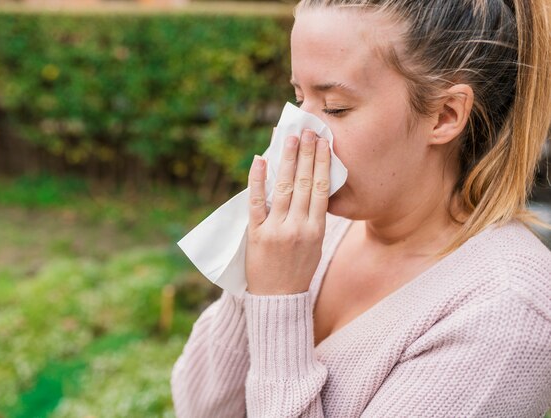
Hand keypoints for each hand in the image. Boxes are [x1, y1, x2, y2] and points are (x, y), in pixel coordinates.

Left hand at [246, 129, 330, 295]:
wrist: (278, 298)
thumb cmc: (298, 269)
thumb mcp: (315, 245)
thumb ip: (314, 218)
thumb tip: (311, 186)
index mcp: (316, 230)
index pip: (320, 189)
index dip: (322, 163)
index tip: (323, 143)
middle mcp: (298, 228)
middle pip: (303, 183)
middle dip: (306, 155)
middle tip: (308, 131)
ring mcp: (276, 230)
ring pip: (282, 189)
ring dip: (286, 161)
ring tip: (290, 139)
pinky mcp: (256, 234)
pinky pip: (256, 203)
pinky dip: (257, 181)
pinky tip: (260, 160)